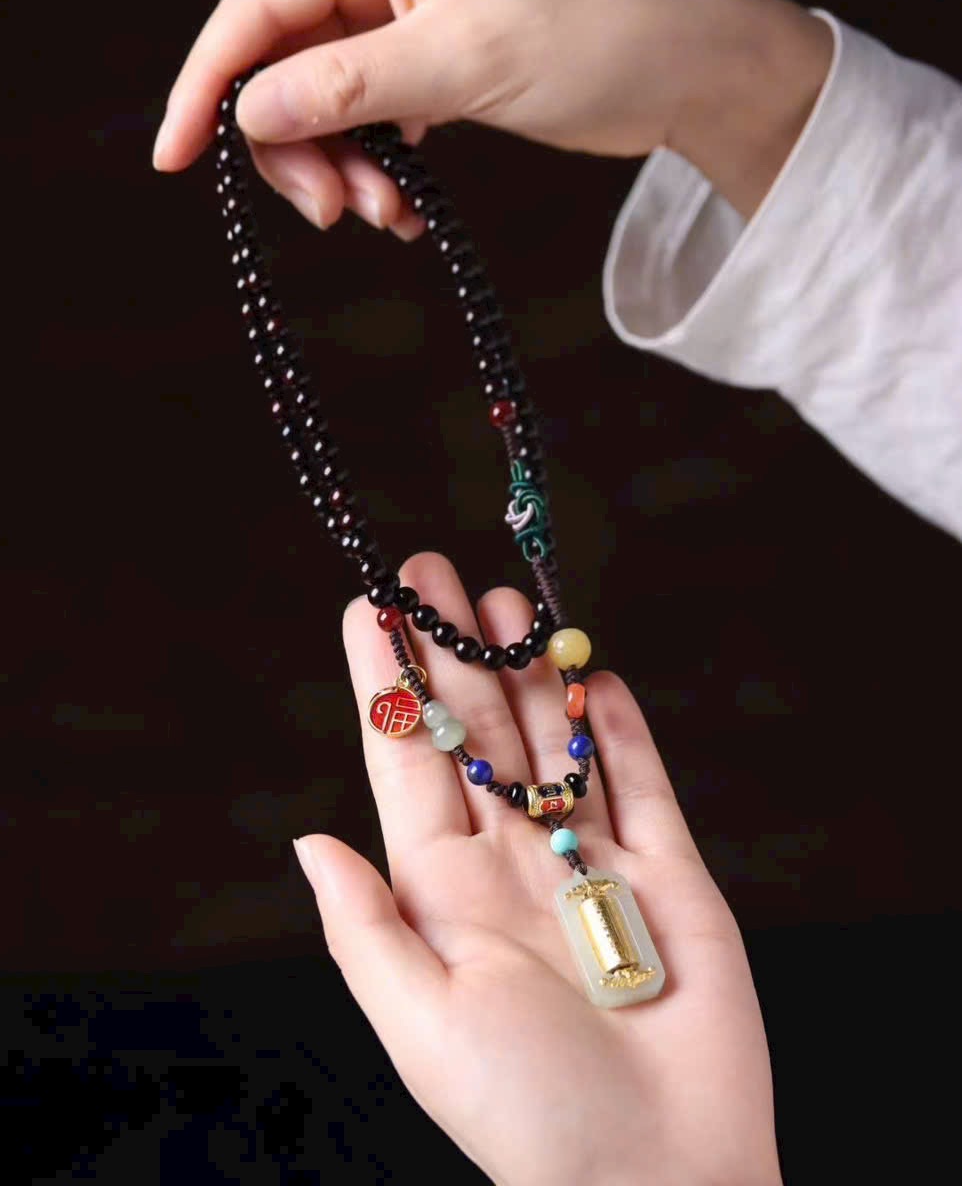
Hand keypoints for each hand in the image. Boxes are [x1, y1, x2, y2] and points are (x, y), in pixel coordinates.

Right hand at [153, 0, 831, 224]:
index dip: (208, 84)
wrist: (681, 64)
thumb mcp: (460, 62)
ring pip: (325, 101)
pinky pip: (370, 117)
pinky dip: (376, 167)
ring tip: (390, 217)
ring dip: (342, 169)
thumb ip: (348, 86)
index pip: (256, 8)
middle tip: (338, 216)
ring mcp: (404, 11)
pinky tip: (407, 206)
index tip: (175, 158)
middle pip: (283, 63)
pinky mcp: (430, 57)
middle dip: (297, 149)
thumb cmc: (589, 37)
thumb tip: (251, 111)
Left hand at [293, 551, 781, 1185]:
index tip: (369, 608)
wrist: (658, 1170)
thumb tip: (307, 840)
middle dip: (453, 649)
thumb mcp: (421, 1022)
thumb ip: (366, 925)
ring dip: (528, 669)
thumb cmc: (529, 1112)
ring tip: (503, 600)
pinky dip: (615, 725)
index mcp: (443, 891)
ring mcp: (590, 861)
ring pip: (553, 740)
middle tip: (435, 570)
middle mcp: (511, 862)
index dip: (387, 682)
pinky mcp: (665, 873)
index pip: (406, 760)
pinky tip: (591, 673)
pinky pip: (639, 780)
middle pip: (478, 731)